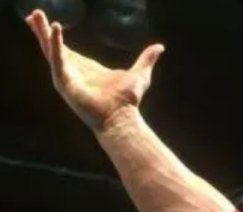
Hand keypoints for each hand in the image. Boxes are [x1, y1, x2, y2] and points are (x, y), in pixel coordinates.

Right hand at [24, 9, 164, 132]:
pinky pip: (58, 58)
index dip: (55, 36)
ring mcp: (66, 76)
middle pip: (52, 46)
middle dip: (42, 30)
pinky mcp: (65, 81)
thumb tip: (159, 47)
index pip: (65, 48)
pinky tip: (54, 28)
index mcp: (85, 68)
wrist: (121, 117)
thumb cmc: (128, 100)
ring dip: (42, 32)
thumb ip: (146, 59)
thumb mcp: (139, 73)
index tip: (49, 22)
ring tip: (34, 15)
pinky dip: (56, 43)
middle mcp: (73, 71)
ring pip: (49, 49)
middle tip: (32, 14)